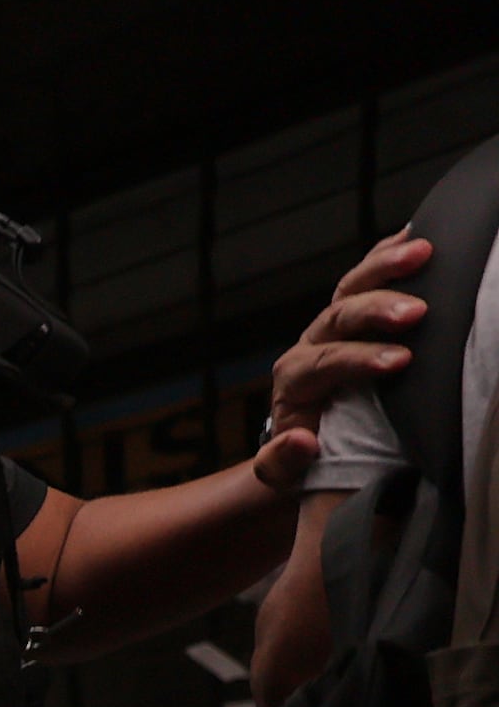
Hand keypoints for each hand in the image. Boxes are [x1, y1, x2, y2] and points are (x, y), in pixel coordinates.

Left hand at [251, 231, 434, 494]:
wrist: (303, 442)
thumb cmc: (303, 457)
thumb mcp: (284, 473)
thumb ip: (282, 463)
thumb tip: (300, 442)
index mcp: (293, 381)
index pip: (323, 364)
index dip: (359, 360)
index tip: (399, 362)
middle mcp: (310, 345)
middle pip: (338, 316)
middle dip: (376, 310)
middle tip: (416, 312)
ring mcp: (332, 324)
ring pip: (352, 287)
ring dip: (385, 266)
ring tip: (423, 250)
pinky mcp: (353, 312)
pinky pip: (367, 276)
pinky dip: (387, 254)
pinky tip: (414, 234)